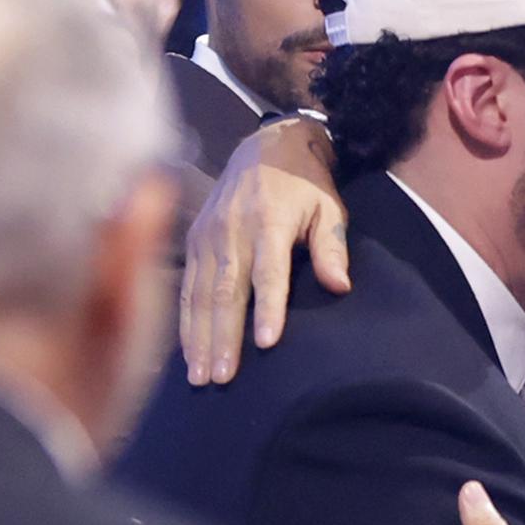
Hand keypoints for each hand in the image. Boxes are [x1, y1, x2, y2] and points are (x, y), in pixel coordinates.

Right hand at [181, 119, 348, 383]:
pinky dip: (185, 322)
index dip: (268, 308)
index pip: (268, 273)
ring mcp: (207, 236)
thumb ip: (331, 246)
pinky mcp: (193, 241)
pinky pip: (186, 287)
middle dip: (222, 337)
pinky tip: (187, 353)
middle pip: (225, 291)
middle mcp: (231, 231)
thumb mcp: (329, 208)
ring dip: (198, 338)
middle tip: (222, 378)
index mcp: (268, 222)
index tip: (268, 343)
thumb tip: (340, 285)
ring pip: (199, 294)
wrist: (268, 145)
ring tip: (200, 377)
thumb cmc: (305, 186)